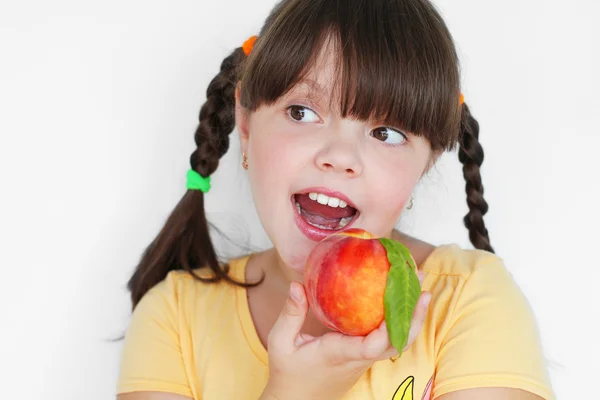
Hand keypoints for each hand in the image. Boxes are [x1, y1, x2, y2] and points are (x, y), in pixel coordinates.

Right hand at [260, 272, 430, 399]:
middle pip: (397, 342)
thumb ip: (291, 313)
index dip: (389, 326)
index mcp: (340, 354)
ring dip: (411, 315)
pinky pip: (388, 339)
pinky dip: (398, 318)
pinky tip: (397, 297)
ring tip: (416, 283)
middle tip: (420, 281)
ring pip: (397, 341)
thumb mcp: (281, 342)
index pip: (372, 346)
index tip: (396, 298)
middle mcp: (358, 357)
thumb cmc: (289, 373)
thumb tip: (297, 284)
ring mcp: (364, 359)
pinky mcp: (364, 356)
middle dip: (414, 314)